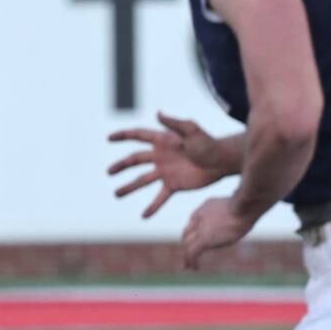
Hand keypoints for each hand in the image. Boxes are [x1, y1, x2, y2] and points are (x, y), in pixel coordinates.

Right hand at [107, 112, 223, 217]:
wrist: (222, 161)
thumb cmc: (208, 143)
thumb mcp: (192, 130)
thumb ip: (174, 123)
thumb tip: (158, 114)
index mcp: (162, 141)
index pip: (138, 136)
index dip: (123, 136)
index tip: (109, 138)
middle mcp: (159, 156)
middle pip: (135, 160)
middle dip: (121, 165)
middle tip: (109, 172)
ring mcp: (165, 172)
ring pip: (142, 180)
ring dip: (129, 187)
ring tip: (116, 194)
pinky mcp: (173, 185)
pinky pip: (159, 197)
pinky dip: (152, 206)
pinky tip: (144, 215)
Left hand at [181, 196, 256, 269]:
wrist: (243, 208)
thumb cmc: (247, 206)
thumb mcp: (237, 205)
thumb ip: (234, 210)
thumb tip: (244, 213)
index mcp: (206, 207)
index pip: (194, 220)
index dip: (194, 230)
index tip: (196, 239)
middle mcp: (200, 217)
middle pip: (188, 232)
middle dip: (187, 243)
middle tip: (187, 252)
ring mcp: (201, 228)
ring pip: (188, 244)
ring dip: (187, 255)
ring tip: (188, 265)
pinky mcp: (204, 239)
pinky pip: (192, 252)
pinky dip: (191, 260)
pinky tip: (194, 268)